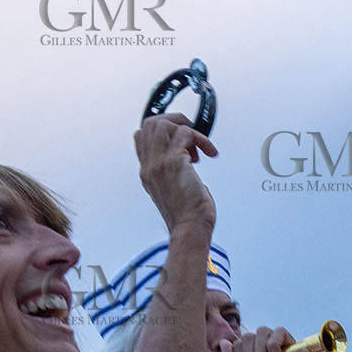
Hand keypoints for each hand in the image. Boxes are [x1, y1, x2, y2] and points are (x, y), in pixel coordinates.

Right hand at [134, 112, 215, 235]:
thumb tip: (188, 160)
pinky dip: (202, 139)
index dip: (162, 132)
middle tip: (190, 134)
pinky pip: (186, 133)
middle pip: (150, 124)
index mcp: (148, 173)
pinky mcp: (173, 161)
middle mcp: (149, 166)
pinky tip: (209, 152)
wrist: (190, 229)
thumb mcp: (175, 191)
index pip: (142, 138)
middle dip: (173, 122)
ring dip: (185, 128)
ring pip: (163, 123)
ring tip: (198, 145)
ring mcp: (158, 163)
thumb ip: (174, 173)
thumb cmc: (187, 218)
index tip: (181, 141)